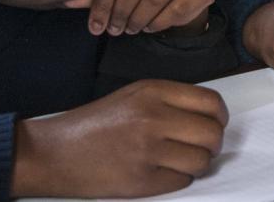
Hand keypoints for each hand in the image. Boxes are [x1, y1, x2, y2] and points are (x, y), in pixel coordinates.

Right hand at [10, 79, 227, 198]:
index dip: (220, 117)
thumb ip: (170, 100)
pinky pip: (182, 181)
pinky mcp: (141, 181)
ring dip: (197, 164)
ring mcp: (148, 150)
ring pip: (201, 161)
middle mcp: (154, 117)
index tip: (215, 124)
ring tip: (179, 161)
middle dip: (213, 144)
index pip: (211, 102)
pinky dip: (177, 179)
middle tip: (200, 148)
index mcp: (153, 91)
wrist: (54, 153)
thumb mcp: (133, 96)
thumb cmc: (95, 123)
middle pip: (212, 134)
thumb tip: (209, 117)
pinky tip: (160, 172)